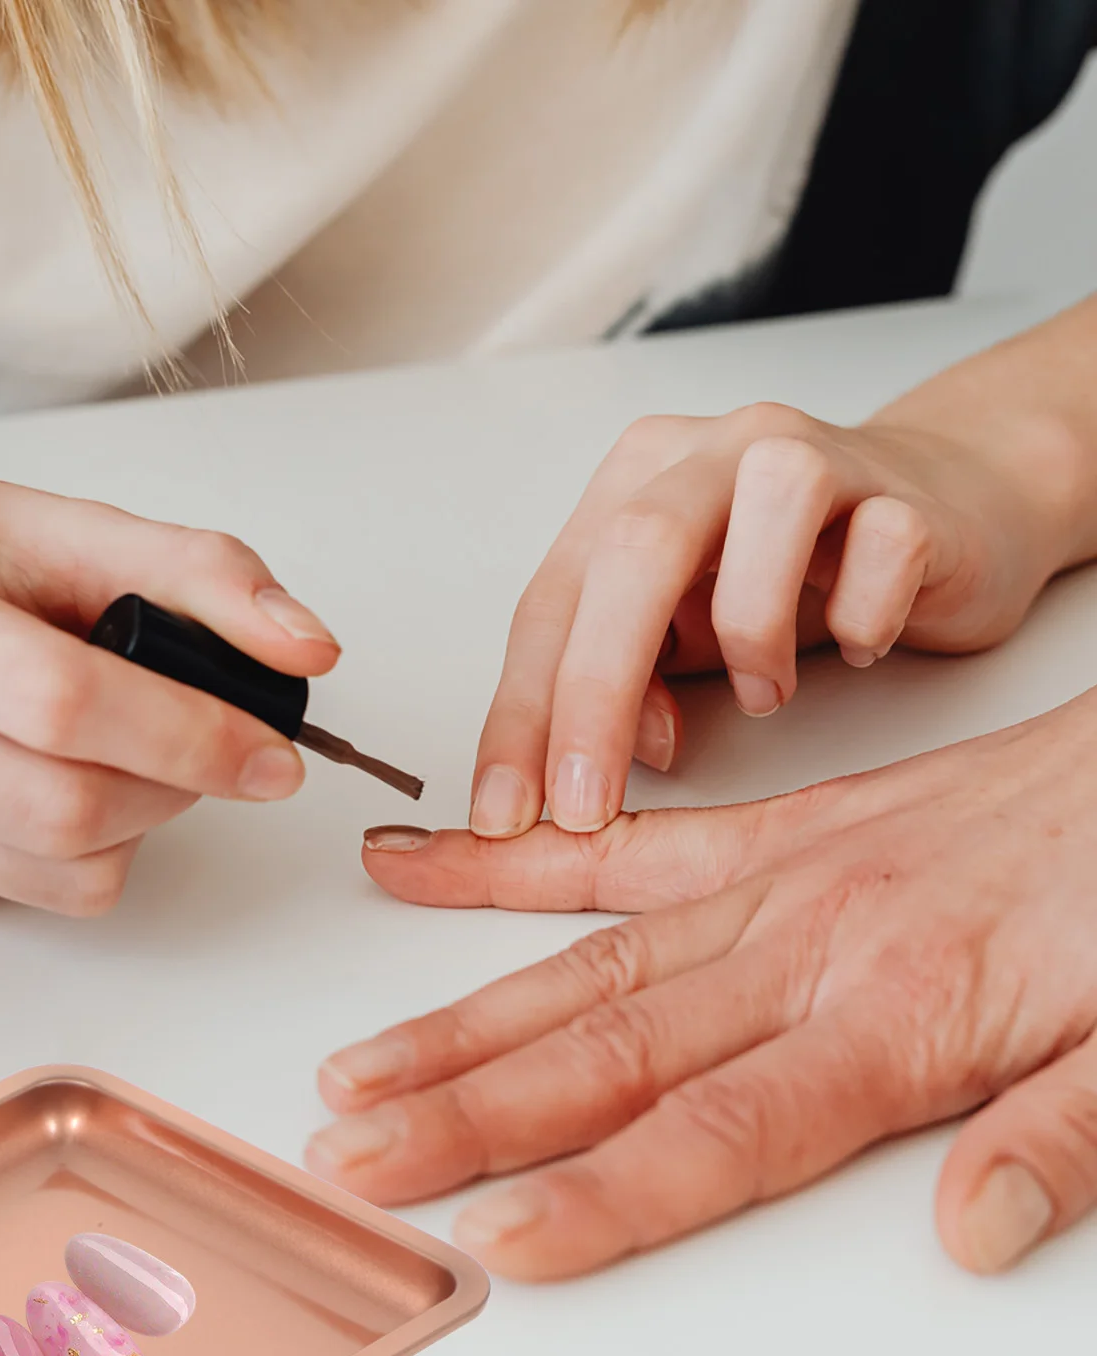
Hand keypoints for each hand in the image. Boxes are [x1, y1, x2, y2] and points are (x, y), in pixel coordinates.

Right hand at [0, 464, 338, 910]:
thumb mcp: (49, 522)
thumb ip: (192, 571)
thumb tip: (308, 647)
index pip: (57, 700)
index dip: (187, 734)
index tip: (273, 750)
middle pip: (60, 805)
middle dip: (176, 786)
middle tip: (219, 749)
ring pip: (54, 869)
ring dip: (142, 821)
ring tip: (136, 753)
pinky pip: (28, 893)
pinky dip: (88, 850)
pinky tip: (60, 779)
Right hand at [308, 693, 1096, 1279]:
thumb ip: (1060, 1138)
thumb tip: (969, 1232)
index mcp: (902, 1015)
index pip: (721, 1129)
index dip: (601, 1192)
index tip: (498, 1235)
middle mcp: (809, 949)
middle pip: (610, 1051)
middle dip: (472, 1114)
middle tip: (358, 1158)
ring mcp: (774, 883)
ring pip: (587, 964)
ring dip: (461, 1024)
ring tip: (359, 1070)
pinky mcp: (770, 834)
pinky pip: (625, 850)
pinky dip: (515, 866)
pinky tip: (423, 870)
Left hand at [471, 397, 1089, 839]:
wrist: (944, 509)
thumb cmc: (794, 574)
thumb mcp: (684, 634)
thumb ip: (630, 682)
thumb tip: (600, 758)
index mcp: (634, 484)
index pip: (552, 601)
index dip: (519, 713)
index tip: (503, 810)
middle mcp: (713, 453)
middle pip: (632, 554)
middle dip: (594, 695)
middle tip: (585, 806)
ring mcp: (817, 455)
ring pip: (765, 517)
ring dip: (751, 637)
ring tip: (766, 696)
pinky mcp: (909, 491)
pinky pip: (884, 545)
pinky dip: (860, 618)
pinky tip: (854, 646)